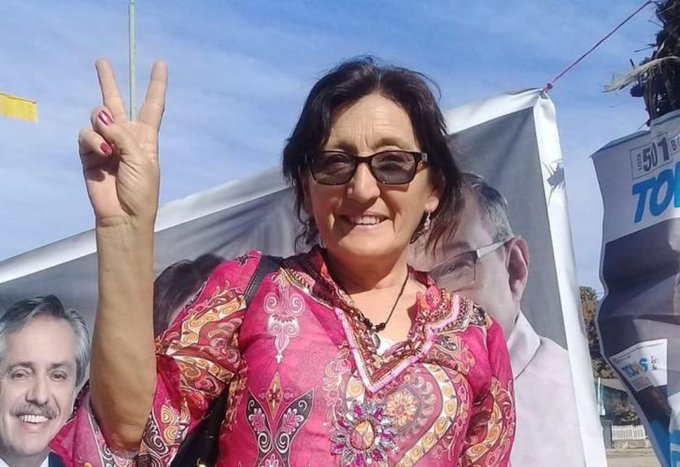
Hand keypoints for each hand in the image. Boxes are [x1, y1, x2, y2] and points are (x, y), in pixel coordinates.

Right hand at [78, 59, 167, 226]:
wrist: (123, 215)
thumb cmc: (141, 190)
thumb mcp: (141, 159)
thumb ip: (123, 135)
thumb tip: (101, 117)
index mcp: (146, 137)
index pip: (153, 105)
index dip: (157, 84)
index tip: (160, 63)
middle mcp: (126, 136)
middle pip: (117, 103)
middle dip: (109, 82)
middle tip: (102, 61)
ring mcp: (106, 143)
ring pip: (98, 117)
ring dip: (102, 127)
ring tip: (109, 149)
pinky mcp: (89, 152)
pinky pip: (86, 134)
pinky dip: (92, 141)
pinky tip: (101, 153)